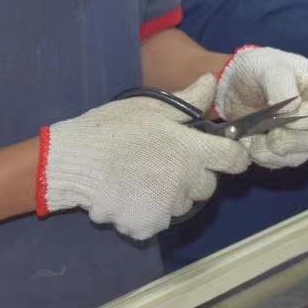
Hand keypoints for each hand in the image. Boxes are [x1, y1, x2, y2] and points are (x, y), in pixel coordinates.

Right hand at [37, 73, 248, 239]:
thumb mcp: (152, 106)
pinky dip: (149, 211)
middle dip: (195, 174)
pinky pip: (159, 220)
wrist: (73, 161)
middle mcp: (186, 183)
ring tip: (143, 177)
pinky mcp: (147, 226)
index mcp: (192, 151)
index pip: (234, 158)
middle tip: (166, 160)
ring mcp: (167, 208)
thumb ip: (189, 100)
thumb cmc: (114, 128)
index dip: (231, 154)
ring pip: (184, 203)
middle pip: (207, 184)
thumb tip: (212, 81)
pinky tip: (130, 194)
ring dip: (172, 193)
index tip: (220, 151)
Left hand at [216, 46, 307, 168]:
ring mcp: (304, 135)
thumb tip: (293, 110)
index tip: (287, 119)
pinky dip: (263, 157)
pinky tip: (248, 143)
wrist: (237, 82)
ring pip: (299, 155)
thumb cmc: (259, 67)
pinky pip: (281, 162)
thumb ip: (280, 84)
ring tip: (250, 138)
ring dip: (272, 152)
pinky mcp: (287, 149)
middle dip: (289, 140)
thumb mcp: (269, 67)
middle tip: (268, 135)